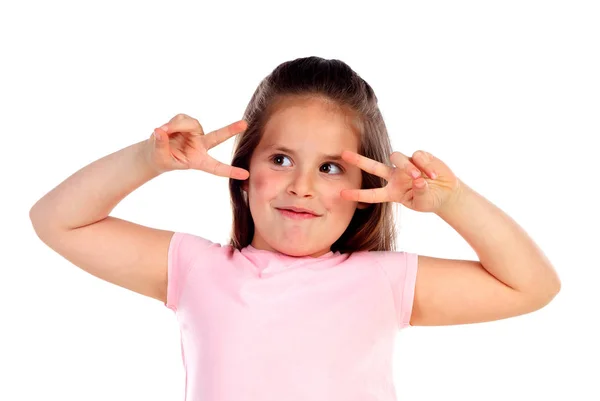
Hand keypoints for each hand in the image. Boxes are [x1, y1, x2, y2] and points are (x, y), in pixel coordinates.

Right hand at [146, 113, 249, 178]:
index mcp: (199, 160)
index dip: (230, 171)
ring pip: (191, 124)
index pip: (216, 167)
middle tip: (244, 124)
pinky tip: (164, 129)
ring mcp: (195, 133)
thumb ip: (161, 145)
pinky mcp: (187, 122)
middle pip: (217, 137)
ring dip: (176, 126)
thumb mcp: (160, 157)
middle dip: (230, 130)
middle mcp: (200, 145)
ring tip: (163, 131)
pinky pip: (182, 118)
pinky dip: (171, 123)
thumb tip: (160, 131)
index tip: (245, 174)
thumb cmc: (161, 159)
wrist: (154, 151)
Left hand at [340, 150, 462, 213]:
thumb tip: (417, 179)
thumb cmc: (430, 200)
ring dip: (407, 167)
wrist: (446, 193)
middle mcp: (395, 176)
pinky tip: (434, 175)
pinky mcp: (419, 156)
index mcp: (392, 192)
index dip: (357, 194)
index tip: (342, 193)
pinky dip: (425, 165)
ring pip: (397, 158)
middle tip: (344, 154)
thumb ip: (419, 192)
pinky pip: (418, 156)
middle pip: (373, 167)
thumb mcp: (422, 202)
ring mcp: (406, 165)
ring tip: (420, 177)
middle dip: (359, 160)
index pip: (372, 194)